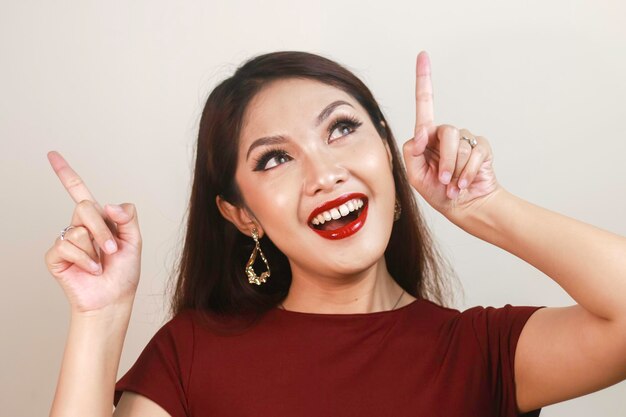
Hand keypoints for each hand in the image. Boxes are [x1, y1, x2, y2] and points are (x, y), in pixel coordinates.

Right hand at [44, 151, 141, 313]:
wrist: (113, 298)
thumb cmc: (124, 272)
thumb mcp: (134, 241)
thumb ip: (127, 217)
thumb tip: (108, 205)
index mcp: (99, 219)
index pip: (79, 191)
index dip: (66, 173)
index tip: (52, 155)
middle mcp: (80, 226)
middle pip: (86, 207)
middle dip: (102, 228)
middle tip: (113, 249)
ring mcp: (67, 240)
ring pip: (78, 228)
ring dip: (96, 248)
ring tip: (102, 263)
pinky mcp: (56, 256)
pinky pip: (67, 245)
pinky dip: (84, 259)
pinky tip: (91, 269)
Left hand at [402, 51, 500, 219]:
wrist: (465, 207)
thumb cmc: (439, 193)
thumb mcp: (416, 177)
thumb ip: (412, 154)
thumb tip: (420, 133)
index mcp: (427, 138)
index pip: (424, 105)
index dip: (423, 80)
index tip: (422, 56)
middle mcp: (445, 134)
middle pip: (444, 131)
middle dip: (444, 160)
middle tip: (442, 180)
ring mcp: (465, 139)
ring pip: (459, 143)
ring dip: (454, 170)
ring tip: (453, 185)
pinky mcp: (481, 147)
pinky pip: (475, 153)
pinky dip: (468, 172)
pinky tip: (464, 184)